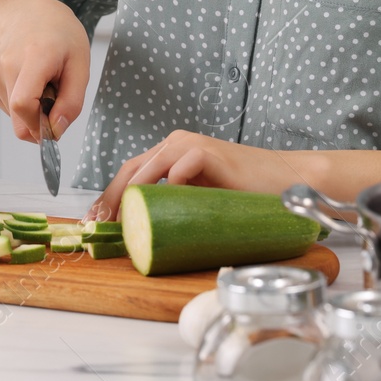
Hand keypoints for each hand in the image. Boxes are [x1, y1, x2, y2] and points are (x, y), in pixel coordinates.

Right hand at [0, 0, 89, 145]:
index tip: (56, 127)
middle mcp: (5, 65)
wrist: (33, 15)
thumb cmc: (61, 38)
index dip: (40, 126)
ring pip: (14, 117)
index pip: (22, 104)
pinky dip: (23, 106)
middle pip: (17, 118)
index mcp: (32, 57)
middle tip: (56, 100)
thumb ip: (72, 102)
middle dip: (40, 122)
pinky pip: (8, 110)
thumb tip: (55, 131)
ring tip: (44, 85)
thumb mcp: (80, 66)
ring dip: (33, 112)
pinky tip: (32, 84)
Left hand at [85, 130, 307, 220]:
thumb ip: (177, 206)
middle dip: (111, 201)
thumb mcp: (202, 201)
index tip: (94, 224)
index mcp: (172, 153)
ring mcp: (190, 145)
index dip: (108, 198)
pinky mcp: (207, 151)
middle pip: (130, 170)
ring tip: (123, 226)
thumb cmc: (246, 195)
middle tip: (100, 228)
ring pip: (147, 169)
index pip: (129, 173)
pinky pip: (177, 170)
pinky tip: (165, 211)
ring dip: (131, 199)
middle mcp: (176, 144)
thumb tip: (145, 236)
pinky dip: (169, 190)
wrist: (285, 181)